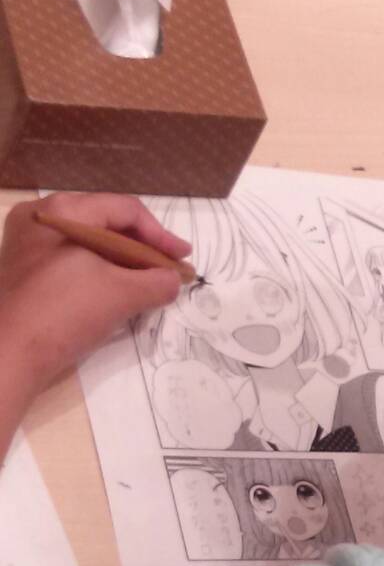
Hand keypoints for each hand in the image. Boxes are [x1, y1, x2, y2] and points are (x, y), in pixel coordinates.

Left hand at [0, 192, 189, 398]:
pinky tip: (120, 296)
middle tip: (169, 272)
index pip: (124, 210)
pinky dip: (102, 277)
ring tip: (151, 285)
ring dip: (125, 265)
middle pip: (106, 225)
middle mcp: (42, 221)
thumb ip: (156, 282)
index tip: (184, 259)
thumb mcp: (120, 294)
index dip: (160, 235)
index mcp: (62, 211)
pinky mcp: (28, 275)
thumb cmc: (63, 312)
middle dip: (143, 250)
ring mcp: (31, 248)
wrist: (7, 355)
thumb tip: (174, 281)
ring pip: (91, 248)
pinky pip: (74, 266)